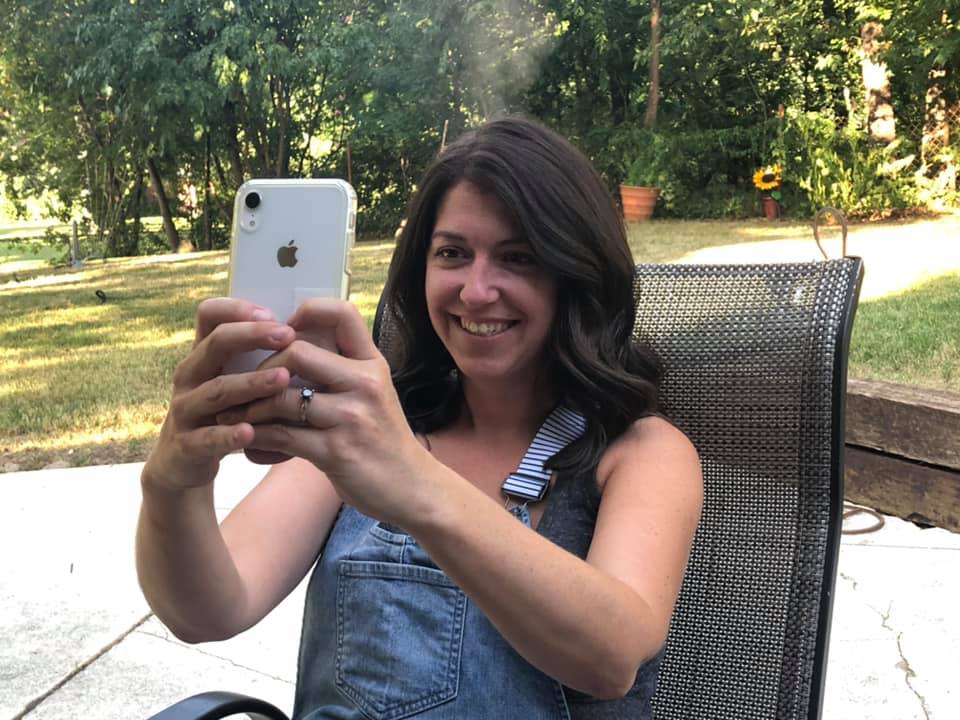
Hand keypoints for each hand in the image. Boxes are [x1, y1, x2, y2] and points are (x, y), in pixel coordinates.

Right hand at [142, 298, 295, 492]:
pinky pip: (207, 438)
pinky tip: (251, 432)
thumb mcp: (232, 380)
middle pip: (215, 344)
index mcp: (203, 355)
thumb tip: (306, 331)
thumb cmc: (222, 413)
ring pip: (216, 391)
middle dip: (252, 336)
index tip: (272, 312)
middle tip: (287, 335)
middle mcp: (190, 376)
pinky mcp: (185, 445)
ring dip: (250, 383)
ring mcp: (185, 409)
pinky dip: (228, 435)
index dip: (237, 308)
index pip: (209, 315)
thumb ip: (256, 358)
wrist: (182, 462)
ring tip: (282, 379)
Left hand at [220, 298, 434, 524]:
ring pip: (283, 397)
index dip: (306, 312)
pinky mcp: (337, 451)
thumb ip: (340, 371)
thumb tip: (289, 348)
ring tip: (238, 414)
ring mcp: (352, 417)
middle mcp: (365, 383)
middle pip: (297, 352)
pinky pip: (282, 436)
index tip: (284, 331)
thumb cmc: (383, 439)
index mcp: (372, 363)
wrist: (412, 487)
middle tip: (247, 383)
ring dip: (252, 407)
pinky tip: (249, 442)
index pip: (341, 313)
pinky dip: (258, 438)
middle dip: (263, 368)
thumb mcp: (373, 393)